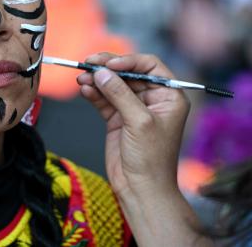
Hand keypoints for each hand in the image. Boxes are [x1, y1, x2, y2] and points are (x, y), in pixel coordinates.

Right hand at [77, 52, 189, 198]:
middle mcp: (153, 99)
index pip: (150, 66)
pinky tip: (84, 89)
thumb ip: (120, 95)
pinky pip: (105, 99)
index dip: (129, 61)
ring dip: (97, 80)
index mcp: (169, 96)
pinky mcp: (118, 119)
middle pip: (128, 73)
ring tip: (82, 77)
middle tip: (89, 63)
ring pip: (114, 85)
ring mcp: (134, 109)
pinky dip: (94, 93)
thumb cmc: (151, 160)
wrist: (141, 190)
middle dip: (108, 68)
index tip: (110, 63)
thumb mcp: (139, 122)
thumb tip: (102, 73)